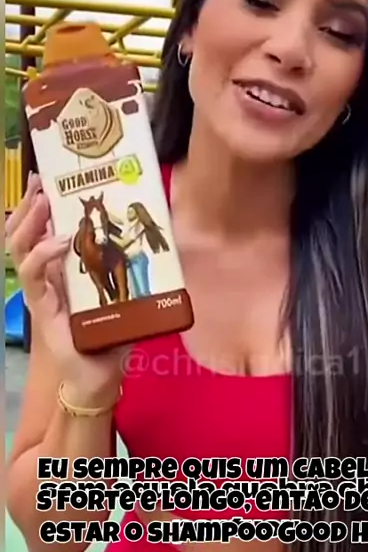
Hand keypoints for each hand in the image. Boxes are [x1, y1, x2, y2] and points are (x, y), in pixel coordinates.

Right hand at [5, 173, 128, 404]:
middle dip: (29, 204)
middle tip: (41, 182)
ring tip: (45, 200)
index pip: (40, 228)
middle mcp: (45, 276)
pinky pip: (34, 276)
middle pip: (22, 231)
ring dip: (31, 221)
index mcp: (60, 268)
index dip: (39, 203)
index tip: (46, 177)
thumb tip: (163, 233)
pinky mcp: (42, 308)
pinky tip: (61, 240)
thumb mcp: (124, 291)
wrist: (101, 374)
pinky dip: (44, 254)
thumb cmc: (112, 332)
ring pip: (19, 248)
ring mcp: (40, 291)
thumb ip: (135, 266)